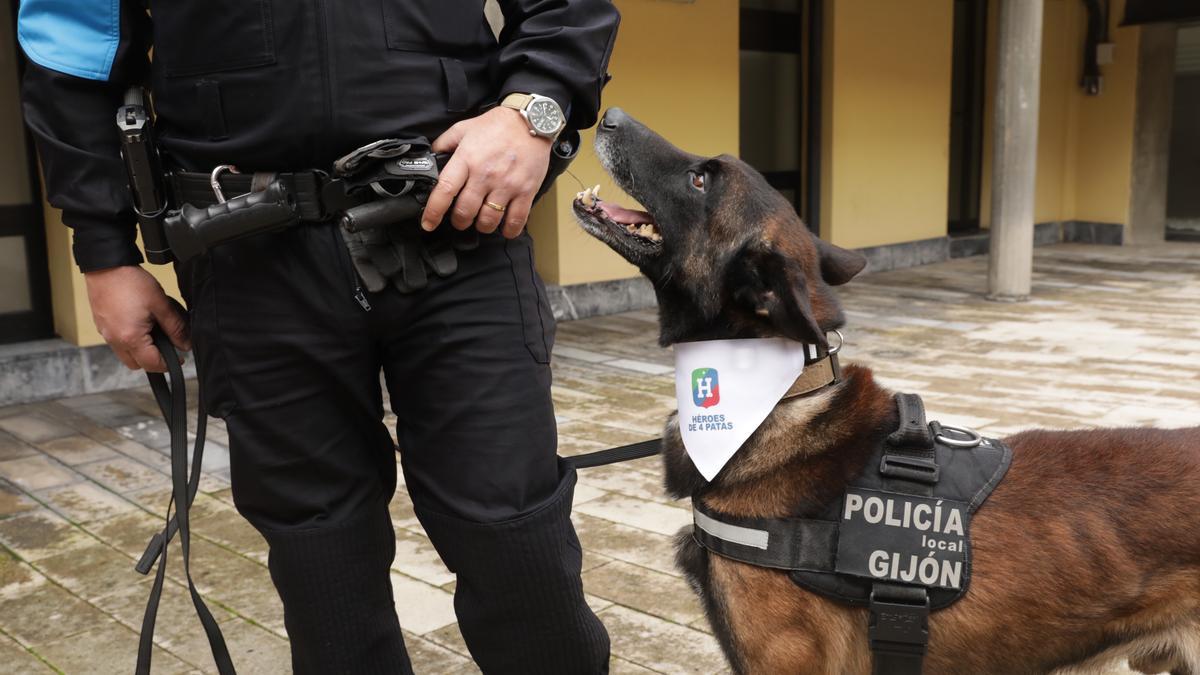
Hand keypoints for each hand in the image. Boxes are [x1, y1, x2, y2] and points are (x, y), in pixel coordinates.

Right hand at [84, 265, 189, 372]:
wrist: (106, 265)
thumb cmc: (131, 282)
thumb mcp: (161, 304)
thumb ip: (176, 327)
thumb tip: (186, 344)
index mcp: (130, 338)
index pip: (152, 364)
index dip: (168, 364)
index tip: (179, 358)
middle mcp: (114, 339)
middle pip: (136, 364)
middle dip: (152, 360)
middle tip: (166, 345)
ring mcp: (105, 333)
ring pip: (125, 354)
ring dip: (140, 350)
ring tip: (152, 331)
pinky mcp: (101, 324)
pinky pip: (116, 341)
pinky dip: (129, 339)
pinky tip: (139, 322)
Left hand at [422, 106, 551, 238]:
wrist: (532, 120)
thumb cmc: (498, 125)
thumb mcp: (464, 128)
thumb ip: (445, 143)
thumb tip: (431, 157)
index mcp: (467, 159)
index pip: (444, 190)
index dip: (433, 212)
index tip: (428, 223)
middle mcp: (485, 174)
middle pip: (465, 211)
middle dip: (459, 221)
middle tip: (461, 219)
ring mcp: (506, 184)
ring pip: (488, 220)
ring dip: (482, 226)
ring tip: (482, 221)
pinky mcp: (526, 190)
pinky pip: (516, 220)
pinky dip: (508, 230)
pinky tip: (505, 227)